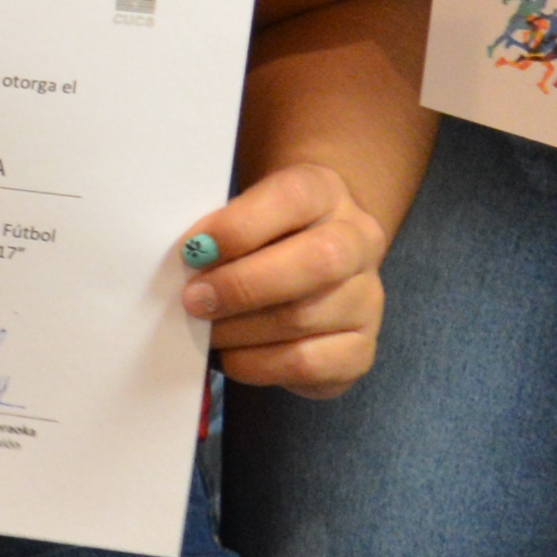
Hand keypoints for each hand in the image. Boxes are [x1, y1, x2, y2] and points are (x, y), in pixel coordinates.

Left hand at [178, 158, 391, 395]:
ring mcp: (367, 299)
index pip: (292, 198)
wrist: (308, 264)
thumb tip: (189, 263)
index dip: (239, 226)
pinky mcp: (360, 350)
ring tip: (206, 331)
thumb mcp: (243, 212)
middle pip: (317, 261)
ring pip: (305, 318)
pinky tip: (232, 355)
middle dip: (243, 285)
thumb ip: (221, 230)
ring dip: (241, 330)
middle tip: (194, 300)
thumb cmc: (259, 235)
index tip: (192, 251)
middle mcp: (359, 242)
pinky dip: (258, 364)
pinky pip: (309, 364)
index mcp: (325, 192)